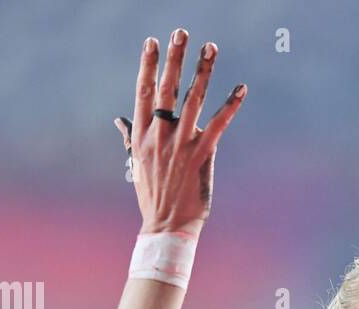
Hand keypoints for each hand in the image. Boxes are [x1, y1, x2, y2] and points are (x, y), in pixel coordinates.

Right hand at [114, 29, 246, 235]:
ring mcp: (180, 145)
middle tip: (182, 32)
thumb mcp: (136, 164)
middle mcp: (159, 136)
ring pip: (193, 101)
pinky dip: (230, 105)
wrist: (166, 226)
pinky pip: (218, 125)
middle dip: (175, 58)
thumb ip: (129, 138)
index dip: (148, 66)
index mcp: (141, 136)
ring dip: (203, 72)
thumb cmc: (152, 195)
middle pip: (167, 89)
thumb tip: (118, 119)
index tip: (152, 42)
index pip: (143, 92)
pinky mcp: (201, 156)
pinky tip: (240, 88)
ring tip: (211, 48)